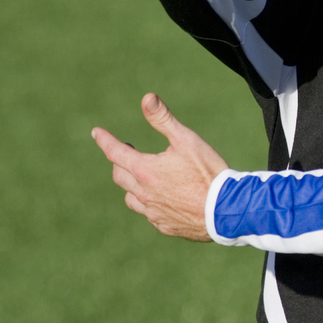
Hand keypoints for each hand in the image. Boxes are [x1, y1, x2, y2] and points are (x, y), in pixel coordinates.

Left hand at [90, 94, 228, 242]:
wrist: (225, 209)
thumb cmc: (208, 172)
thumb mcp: (186, 140)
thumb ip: (163, 119)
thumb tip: (147, 97)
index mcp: (145, 170)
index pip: (115, 153)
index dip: (105, 140)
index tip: (97, 133)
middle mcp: (143, 192)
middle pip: (119, 175)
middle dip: (120, 161)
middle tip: (128, 152)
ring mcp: (152, 212)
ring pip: (131, 198)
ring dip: (132, 185)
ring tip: (143, 179)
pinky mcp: (164, 225)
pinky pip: (149, 213)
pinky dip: (150, 203)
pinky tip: (163, 199)